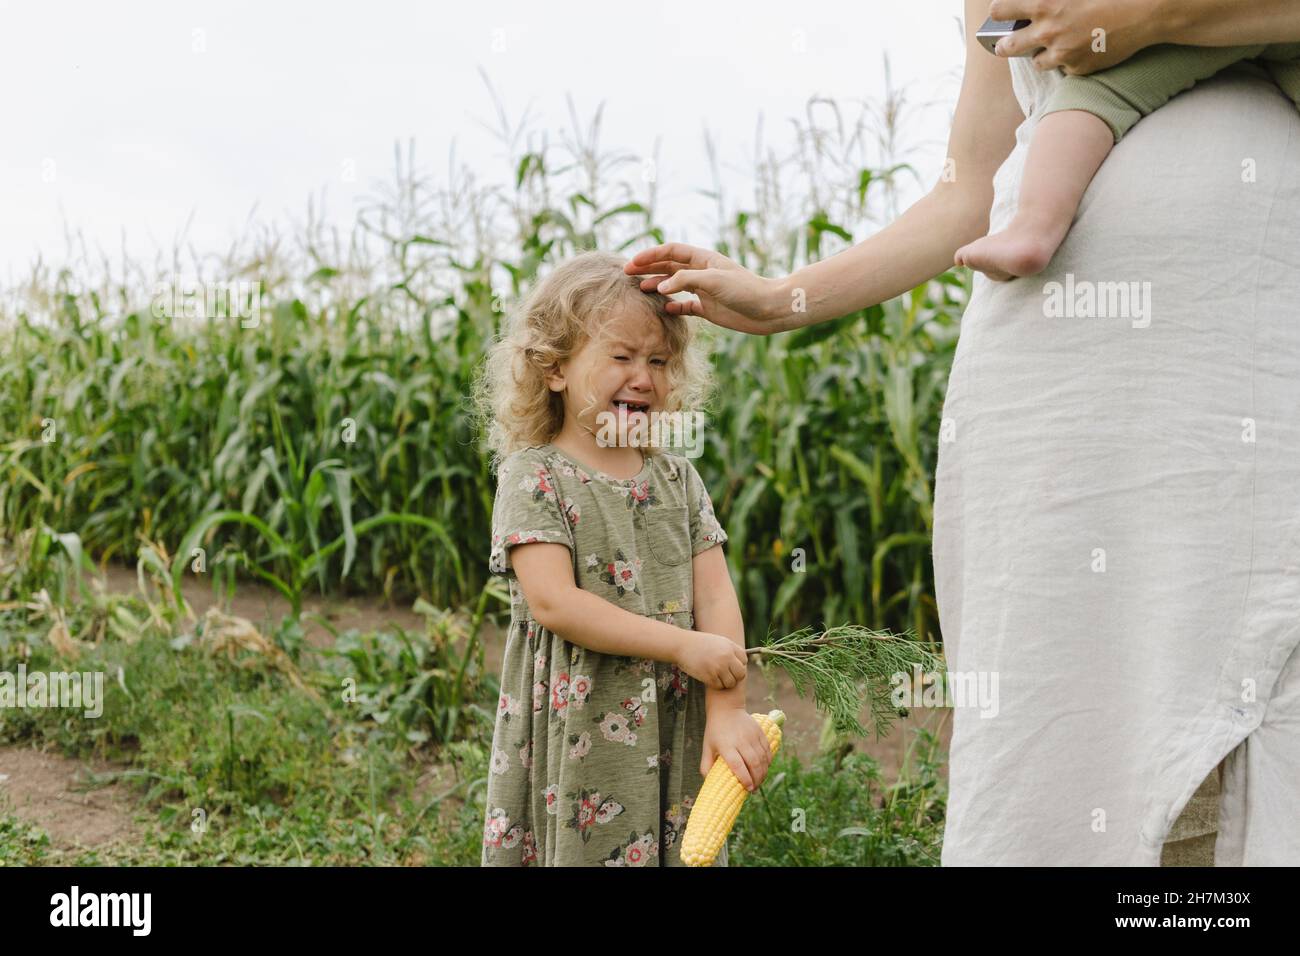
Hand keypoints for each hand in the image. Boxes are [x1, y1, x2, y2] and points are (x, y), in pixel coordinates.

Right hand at [623, 243, 789, 334]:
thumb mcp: (713, 280)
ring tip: (640, 289)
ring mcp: (704, 290)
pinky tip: (662, 309)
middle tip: (627, 274)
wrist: (768, 310)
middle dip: (648, 268)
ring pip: (674, 285)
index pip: (671, 251)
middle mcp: (702, 273)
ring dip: (657, 285)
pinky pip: (685, 306)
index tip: (632, 262)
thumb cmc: (745, 290)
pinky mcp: (709, 308)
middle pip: (669, 266)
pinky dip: (673, 307)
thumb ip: (685, 281)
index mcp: (703, 259)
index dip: (650, 255)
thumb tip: (659, 287)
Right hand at [675, 630, 747, 689]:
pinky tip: (708, 677)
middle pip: (741, 674)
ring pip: (731, 683)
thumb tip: (742, 663)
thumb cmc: (700, 644)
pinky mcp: (709, 676)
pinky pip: (719, 686)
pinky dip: (715, 684)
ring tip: (716, 676)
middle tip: (725, 674)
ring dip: (725, 682)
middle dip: (735, 676)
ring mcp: (718, 667)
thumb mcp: (718, 641)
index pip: (744, 661)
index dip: (738, 665)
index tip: (730, 665)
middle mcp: (727, 657)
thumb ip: (730, 650)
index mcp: (730, 646)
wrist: (681, 645)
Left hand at [701, 707, 772, 790]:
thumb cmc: (715, 730)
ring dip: (763, 773)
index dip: (744, 778)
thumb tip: (708, 782)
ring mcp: (752, 736)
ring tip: (759, 782)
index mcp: (726, 746)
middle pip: (753, 763)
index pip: (737, 765)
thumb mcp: (707, 746)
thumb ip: (706, 765)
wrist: (726, 707)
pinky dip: (768, 762)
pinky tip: (764, 769)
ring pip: (762, 758)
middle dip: (756, 779)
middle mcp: (740, 741)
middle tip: (754, 789)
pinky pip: (767, 750)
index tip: (748, 789)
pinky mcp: (759, 732)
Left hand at [988, 0, 1155, 74]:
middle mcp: (1048, 31)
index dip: (999, 11)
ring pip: (1037, 62)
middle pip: (1008, 46)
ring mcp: (1062, 53)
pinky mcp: (1078, 68)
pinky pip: (1065, 68)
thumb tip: (1036, 1)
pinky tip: (1085, 48)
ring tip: (1057, 43)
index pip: (1002, 10)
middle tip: (1005, 44)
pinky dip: (1070, 60)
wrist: (1145, 12)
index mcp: (1045, 3)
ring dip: (1042, 54)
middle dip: (1004, 45)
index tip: (1000, 13)